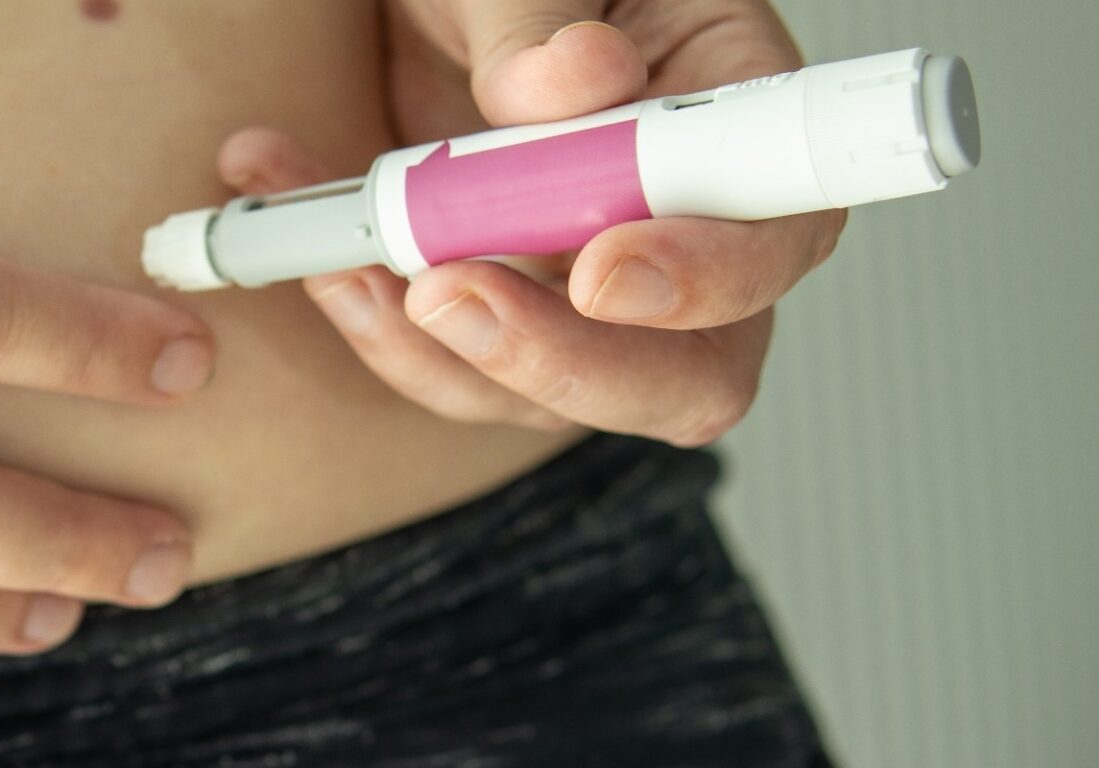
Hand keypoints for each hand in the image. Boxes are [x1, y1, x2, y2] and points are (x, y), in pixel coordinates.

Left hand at [218, 0, 844, 445]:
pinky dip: (375, 326)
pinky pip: (453, 369)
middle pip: (684, 373)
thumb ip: (538, 22)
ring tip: (345, 256)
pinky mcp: (504, 314)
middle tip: (443, 294)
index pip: (776, 234)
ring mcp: (588, 285)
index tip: (599, 272)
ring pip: (552, 397)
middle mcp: (679, 224)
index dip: (706, 278)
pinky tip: (322, 257)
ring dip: (434, 348)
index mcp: (729, 109)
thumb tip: (574, 85)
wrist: (429, 1)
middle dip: (559, 361)